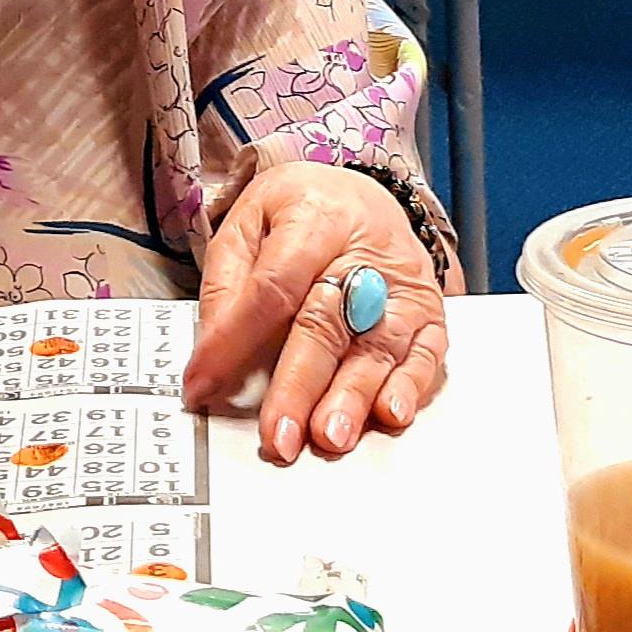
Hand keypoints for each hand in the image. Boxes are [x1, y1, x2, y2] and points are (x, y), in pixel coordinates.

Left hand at [181, 161, 446, 465]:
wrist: (362, 196)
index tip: (203, 384)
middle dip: (300, 385)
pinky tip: (390, 413)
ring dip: (353, 395)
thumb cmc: (302, 213)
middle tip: (279, 433)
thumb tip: (210, 355)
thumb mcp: (247, 224)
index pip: (272, 286)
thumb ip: (226, 286)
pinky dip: (409, 387)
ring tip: (330, 435)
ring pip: (378, 344)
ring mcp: (403, 283)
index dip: (235, 339)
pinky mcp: (429, 311)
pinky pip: (426, 353)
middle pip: (328, 322)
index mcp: (314, 218)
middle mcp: (366, 250)